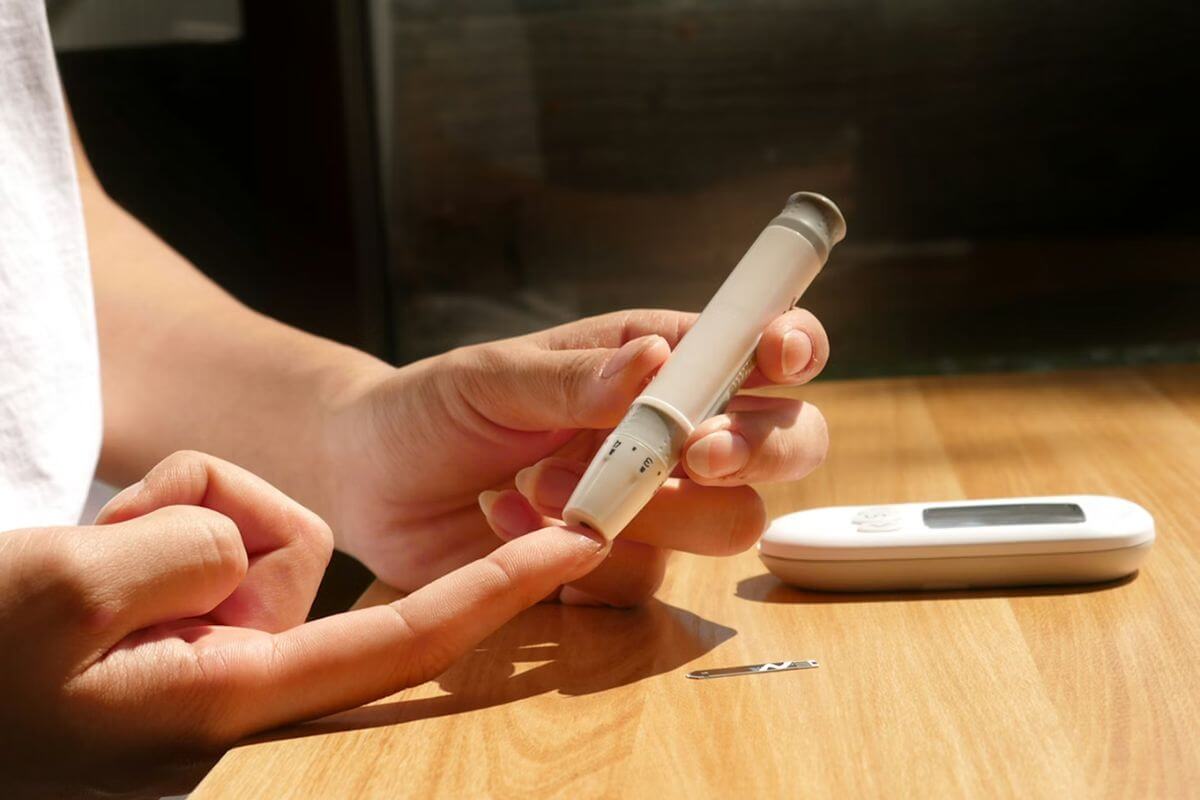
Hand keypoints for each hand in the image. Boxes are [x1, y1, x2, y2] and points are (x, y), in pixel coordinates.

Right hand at [0, 451, 607, 792]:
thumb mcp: (65, 591)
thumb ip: (191, 553)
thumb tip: (245, 542)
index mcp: (232, 701)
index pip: (405, 636)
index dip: (500, 587)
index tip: (579, 545)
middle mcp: (239, 687)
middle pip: (297, 553)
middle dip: (224, 514)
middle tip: (107, 542)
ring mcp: (206, 663)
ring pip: (243, 535)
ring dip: (168, 520)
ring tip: (82, 561)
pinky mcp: (179, 637)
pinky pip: (200, 543)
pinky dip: (148, 529)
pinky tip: (86, 565)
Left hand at [324, 308, 828, 603]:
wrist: (370, 485)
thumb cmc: (432, 406)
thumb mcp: (492, 376)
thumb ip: (576, 378)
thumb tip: (657, 360)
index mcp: (656, 361)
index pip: (758, 346)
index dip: (792, 348)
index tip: (779, 358)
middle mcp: (673, 433)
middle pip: (784, 443)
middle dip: (756, 450)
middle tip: (695, 454)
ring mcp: (652, 506)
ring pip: (728, 522)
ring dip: (649, 509)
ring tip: (545, 486)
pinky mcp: (614, 568)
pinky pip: (643, 583)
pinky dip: (582, 560)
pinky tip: (512, 525)